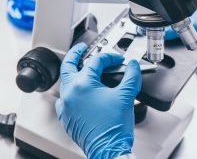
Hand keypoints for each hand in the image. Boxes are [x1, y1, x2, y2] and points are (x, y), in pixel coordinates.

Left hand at [55, 43, 141, 158]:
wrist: (108, 149)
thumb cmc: (114, 127)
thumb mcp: (126, 96)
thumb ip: (131, 76)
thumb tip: (132, 65)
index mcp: (83, 84)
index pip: (96, 62)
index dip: (109, 57)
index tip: (118, 60)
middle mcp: (70, 93)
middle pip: (68, 65)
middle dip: (76, 54)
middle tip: (82, 48)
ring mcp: (65, 105)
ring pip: (65, 81)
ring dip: (73, 73)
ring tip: (82, 68)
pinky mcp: (65, 116)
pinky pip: (64, 98)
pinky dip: (71, 91)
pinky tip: (80, 92)